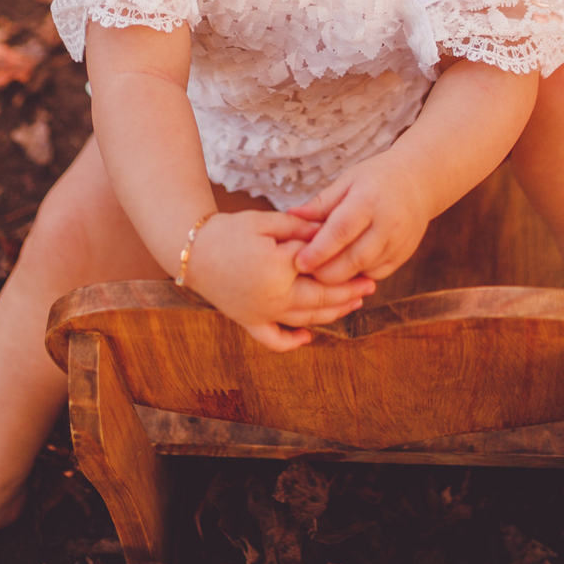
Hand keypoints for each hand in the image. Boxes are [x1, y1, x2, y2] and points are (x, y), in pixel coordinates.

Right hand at [189, 210, 375, 352]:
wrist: (193, 251)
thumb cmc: (230, 231)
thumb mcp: (266, 221)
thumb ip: (298, 227)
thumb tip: (328, 232)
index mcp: (279, 270)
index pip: (320, 269)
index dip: (344, 265)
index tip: (365, 260)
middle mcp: (273, 298)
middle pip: (320, 300)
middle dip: (348, 294)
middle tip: (370, 286)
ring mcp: (261, 315)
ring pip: (305, 319)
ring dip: (332, 314)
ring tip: (353, 304)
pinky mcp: (249, 322)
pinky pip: (275, 339)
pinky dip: (293, 341)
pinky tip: (309, 335)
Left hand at [288, 151, 430, 286]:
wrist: (418, 182)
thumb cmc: (376, 178)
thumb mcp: (347, 181)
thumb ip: (321, 203)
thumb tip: (290, 216)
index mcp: (369, 200)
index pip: (341, 231)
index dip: (318, 251)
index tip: (298, 262)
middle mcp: (387, 223)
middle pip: (353, 259)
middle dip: (325, 271)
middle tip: (303, 272)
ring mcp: (399, 242)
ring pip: (364, 271)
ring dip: (340, 277)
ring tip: (318, 272)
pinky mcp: (404, 255)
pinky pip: (376, 274)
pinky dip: (357, 276)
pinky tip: (342, 269)